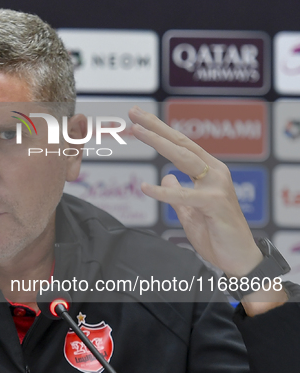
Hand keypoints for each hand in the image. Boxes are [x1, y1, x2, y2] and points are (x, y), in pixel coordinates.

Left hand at [128, 106, 286, 314]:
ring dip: (158, 143)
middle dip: (156, 127)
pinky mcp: (215, 204)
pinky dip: (164, 192)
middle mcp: (215, 172)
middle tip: (133, 113)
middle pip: (181, 143)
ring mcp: (217, 186)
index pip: (181, 145)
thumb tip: (165, 176)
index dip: (159, 130)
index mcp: (208, 171)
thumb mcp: (189, 211)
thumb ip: (177, 193)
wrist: (239, 259)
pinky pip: (185, 196)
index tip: (137, 118)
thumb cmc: (216, 234)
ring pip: (184, 158)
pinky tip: (144, 188)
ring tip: (136, 131)